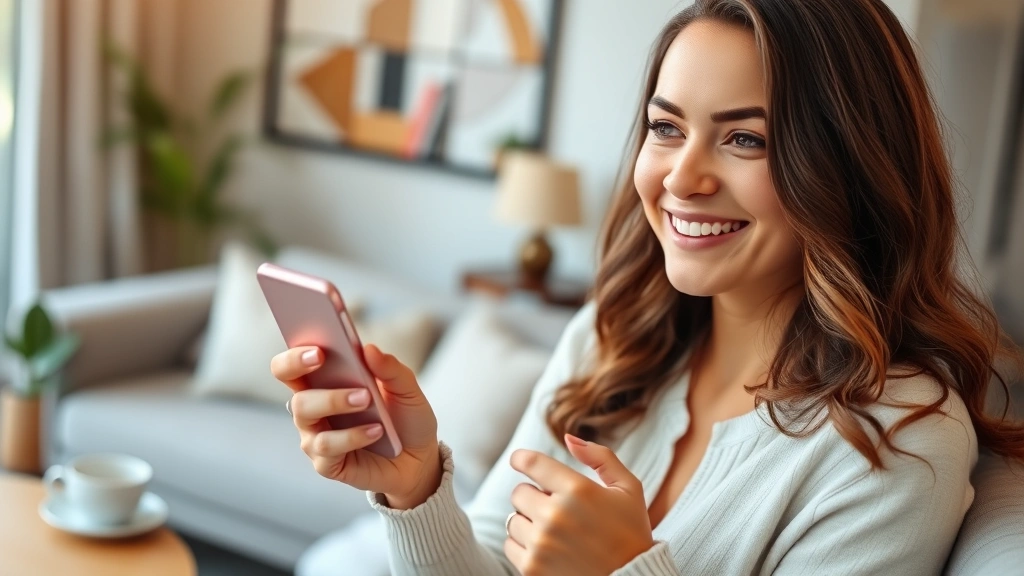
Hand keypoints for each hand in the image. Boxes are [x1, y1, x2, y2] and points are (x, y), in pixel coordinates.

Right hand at [271, 344, 441, 508]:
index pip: (291, 368)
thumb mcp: (406, 389)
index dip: (295, 356)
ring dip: (335, 401)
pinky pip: (328, 448)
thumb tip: (368, 349)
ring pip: (305, 416)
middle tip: (324, 359)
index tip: (316, 348)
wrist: (419, 458)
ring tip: (365, 399)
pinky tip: (375, 431)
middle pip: (294, 392)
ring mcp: (317, 438)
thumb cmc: (405, 418)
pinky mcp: (327, 464)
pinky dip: (352, 436)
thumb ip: (389, 368)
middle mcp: (314, 410)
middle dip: (305, 373)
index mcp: (324, 385)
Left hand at [504, 435, 654, 575]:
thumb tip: (568, 438)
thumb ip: (600, 458)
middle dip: (534, 497)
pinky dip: (524, 545)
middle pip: (519, 492)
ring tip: (554, 532)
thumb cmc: (631, 534)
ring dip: (529, 522)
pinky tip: (547, 549)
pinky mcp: (532, 567)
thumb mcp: (628, 489)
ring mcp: (541, 542)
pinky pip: (510, 545)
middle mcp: (556, 514)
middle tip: (555, 509)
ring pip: (513, 519)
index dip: (521, 459)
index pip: (531, 462)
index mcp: (578, 490)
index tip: (519, 461)